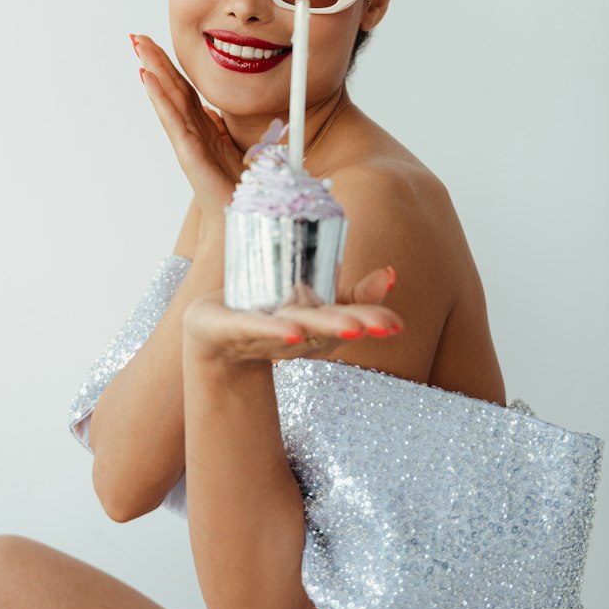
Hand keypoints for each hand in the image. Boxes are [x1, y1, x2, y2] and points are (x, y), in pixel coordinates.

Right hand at [133, 34, 243, 229]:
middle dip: (155, 61)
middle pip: (172, 88)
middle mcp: (192, 131)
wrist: (240, 217)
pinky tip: (148, 78)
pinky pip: (172, 119)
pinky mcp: (188, 152)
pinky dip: (159, 97)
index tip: (156, 45)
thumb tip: (226, 114)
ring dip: (153, 70)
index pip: (185, 91)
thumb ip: (230, 130)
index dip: (172, 67)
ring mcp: (187, 141)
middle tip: (136, 37)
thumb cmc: (239, 189)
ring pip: (168, 98)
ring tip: (138, 48)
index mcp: (204, 129)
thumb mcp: (240, 150)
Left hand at [183, 266, 402, 364]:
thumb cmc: (267, 315)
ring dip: (323, 327)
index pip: (351, 323)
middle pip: (328, 329)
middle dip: (356, 325)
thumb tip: (391, 273)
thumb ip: (353, 294)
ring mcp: (266, 334)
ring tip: (348, 328)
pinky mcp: (235, 327)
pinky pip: (256, 327)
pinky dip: (273, 329)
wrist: (211, 335)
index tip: (397, 323)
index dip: (374, 321)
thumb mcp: (313, 303)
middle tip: (383, 325)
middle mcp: (296, 336)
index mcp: (317, 329)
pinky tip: (290, 329)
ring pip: (299, 328)